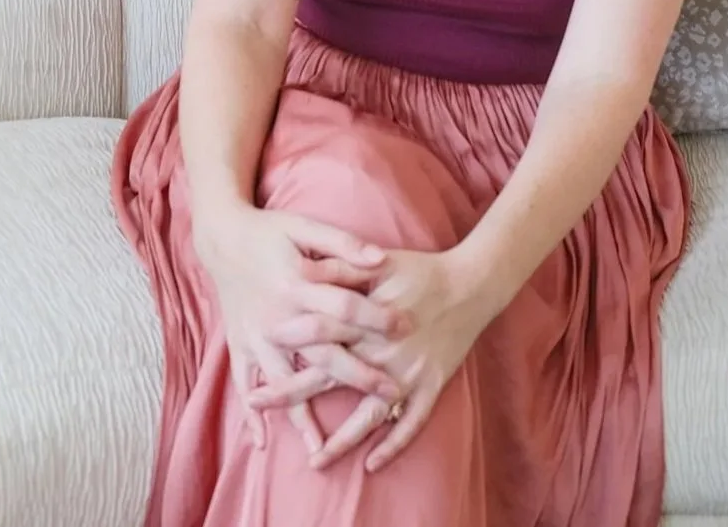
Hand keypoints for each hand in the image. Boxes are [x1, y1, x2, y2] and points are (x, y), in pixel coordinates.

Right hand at [192, 199, 410, 456]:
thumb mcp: (306, 226)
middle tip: (392, 392)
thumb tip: (380, 257)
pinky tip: (264, 441)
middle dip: (358, 374)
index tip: (406, 327)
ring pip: (284, 380)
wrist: (222, 238)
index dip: (376, 317)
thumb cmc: (270, 230)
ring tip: (322, 447)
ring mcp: (256, 334)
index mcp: (296, 284)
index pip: (344, 306)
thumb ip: (343, 244)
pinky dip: (253, 413)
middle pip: (322, 352)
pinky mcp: (240, 343)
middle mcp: (276, 316)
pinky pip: (244, 383)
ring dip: (302, 413)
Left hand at [247, 248, 492, 473]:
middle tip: (256, 404)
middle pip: (331, 376)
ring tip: (315, 461)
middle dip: (292, 392)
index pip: (318, 334)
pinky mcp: (431, 385)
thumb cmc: (421, 270)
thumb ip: (342, 268)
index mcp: (368, 319)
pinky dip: (394, 445)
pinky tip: (372, 464)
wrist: (471, 284)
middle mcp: (384, 351)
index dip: (287, 343)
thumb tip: (304, 269)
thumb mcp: (380, 263)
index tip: (258, 344)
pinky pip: (412, 423)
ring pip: (370, 415)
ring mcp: (409, 373)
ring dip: (342, 440)